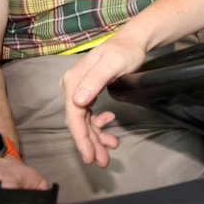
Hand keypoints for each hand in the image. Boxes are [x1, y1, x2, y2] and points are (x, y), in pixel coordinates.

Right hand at [60, 37, 147, 164]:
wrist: (132, 42)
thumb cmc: (124, 51)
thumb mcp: (113, 63)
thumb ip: (95, 80)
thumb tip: (77, 101)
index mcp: (73, 81)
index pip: (73, 115)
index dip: (81, 138)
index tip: (89, 156)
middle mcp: (72, 86)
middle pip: (78, 121)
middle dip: (90, 143)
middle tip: (103, 161)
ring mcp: (79, 90)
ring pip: (84, 121)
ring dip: (96, 136)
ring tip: (111, 147)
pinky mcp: (88, 92)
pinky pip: (89, 115)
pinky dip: (98, 125)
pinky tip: (110, 124)